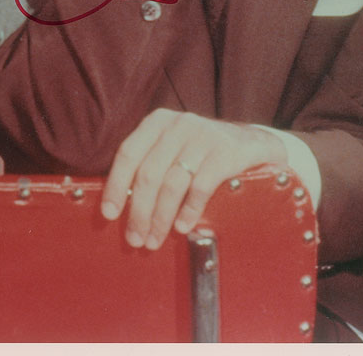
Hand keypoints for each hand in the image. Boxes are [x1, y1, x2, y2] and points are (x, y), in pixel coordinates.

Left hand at [100, 108, 286, 249]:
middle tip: (135, 239)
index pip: (128, 153)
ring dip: (160, 218)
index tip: (109, 214)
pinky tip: (182, 227)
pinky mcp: (225, 152)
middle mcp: (178, 125)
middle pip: (149, 173)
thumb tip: (121, 205)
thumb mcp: (174, 148)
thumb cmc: (203, 153)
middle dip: (139, 211)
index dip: (116, 185)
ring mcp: (203, 136)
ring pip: (172, 183)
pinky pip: (200, 187)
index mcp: (158, 122)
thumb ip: (151, 165)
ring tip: (154, 240)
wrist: (253, 142)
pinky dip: (188, 211)